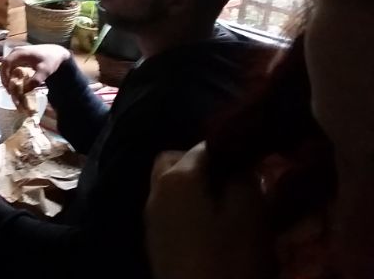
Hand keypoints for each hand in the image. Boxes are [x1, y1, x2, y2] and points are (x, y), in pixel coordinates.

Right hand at [0, 44, 70, 94]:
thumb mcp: (44, 71)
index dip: (5, 76)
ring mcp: (16, 55)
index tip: (9, 87)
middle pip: (4, 65)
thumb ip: (35, 81)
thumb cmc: (50, 60)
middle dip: (5, 79)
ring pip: (6, 67)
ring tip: (12, 89)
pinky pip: (11, 67)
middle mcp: (15, 52)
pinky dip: (11, 75)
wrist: (56, 53)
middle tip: (9, 91)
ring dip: (7, 78)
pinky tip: (16, 83)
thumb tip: (24, 91)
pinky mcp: (19, 58)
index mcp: (19, 53)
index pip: (6, 63)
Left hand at [146, 145, 271, 278]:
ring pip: (169, 185)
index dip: (231, 150)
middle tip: (232, 181)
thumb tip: (241, 167)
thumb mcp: (249, 216)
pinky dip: (187, 207)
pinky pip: (169, 208)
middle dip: (202, 164)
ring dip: (194, 187)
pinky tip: (210, 226)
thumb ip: (246, 182)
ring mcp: (151, 216)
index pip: (204, 146)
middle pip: (175, 161)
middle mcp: (156, 190)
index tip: (253, 162)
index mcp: (177, 177)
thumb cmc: (226, 259)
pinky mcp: (154, 239)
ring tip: (225, 205)